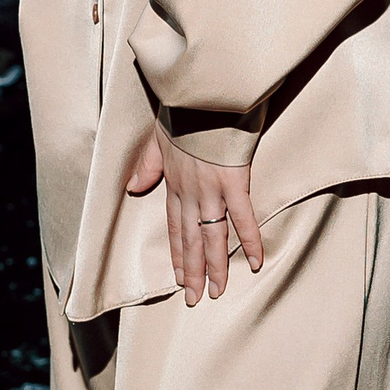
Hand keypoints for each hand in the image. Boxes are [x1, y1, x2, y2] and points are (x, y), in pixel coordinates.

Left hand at [126, 123, 263, 304]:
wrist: (200, 91)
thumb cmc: (182, 109)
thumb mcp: (155, 137)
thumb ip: (146, 165)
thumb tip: (132, 189)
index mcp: (173, 182)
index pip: (173, 227)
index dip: (178, 254)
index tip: (181, 277)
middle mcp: (190, 192)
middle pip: (191, 240)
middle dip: (194, 271)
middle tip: (196, 298)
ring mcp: (211, 188)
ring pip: (212, 237)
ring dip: (216, 266)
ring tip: (217, 291)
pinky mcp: (233, 180)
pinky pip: (243, 217)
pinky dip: (251, 240)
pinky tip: (256, 262)